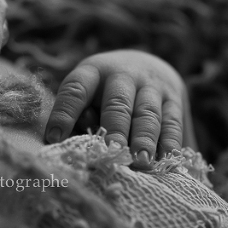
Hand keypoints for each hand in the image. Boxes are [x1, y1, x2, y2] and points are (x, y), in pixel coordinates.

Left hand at [45, 50, 186, 164]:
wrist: (147, 66)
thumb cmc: (105, 93)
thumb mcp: (89, 94)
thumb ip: (80, 120)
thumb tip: (68, 151)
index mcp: (92, 72)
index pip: (75, 90)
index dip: (64, 114)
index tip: (54, 138)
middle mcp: (122, 74)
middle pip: (118, 102)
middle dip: (115, 130)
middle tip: (112, 152)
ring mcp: (151, 85)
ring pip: (147, 113)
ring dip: (144, 138)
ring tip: (141, 162)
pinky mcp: (173, 98)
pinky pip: (172, 120)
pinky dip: (170, 141)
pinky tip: (166, 158)